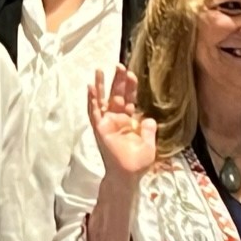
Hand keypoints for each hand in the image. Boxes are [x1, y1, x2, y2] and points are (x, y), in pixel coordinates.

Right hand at [87, 65, 155, 180]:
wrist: (127, 175)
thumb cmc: (137, 163)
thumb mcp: (149, 145)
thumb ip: (148, 130)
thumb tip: (148, 118)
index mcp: (128, 122)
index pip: (128, 99)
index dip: (130, 87)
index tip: (132, 74)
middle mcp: (115, 119)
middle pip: (115, 95)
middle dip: (117, 80)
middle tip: (119, 65)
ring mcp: (106, 123)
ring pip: (102, 100)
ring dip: (101, 85)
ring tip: (100, 69)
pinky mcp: (99, 128)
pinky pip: (94, 111)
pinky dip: (92, 100)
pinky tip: (91, 88)